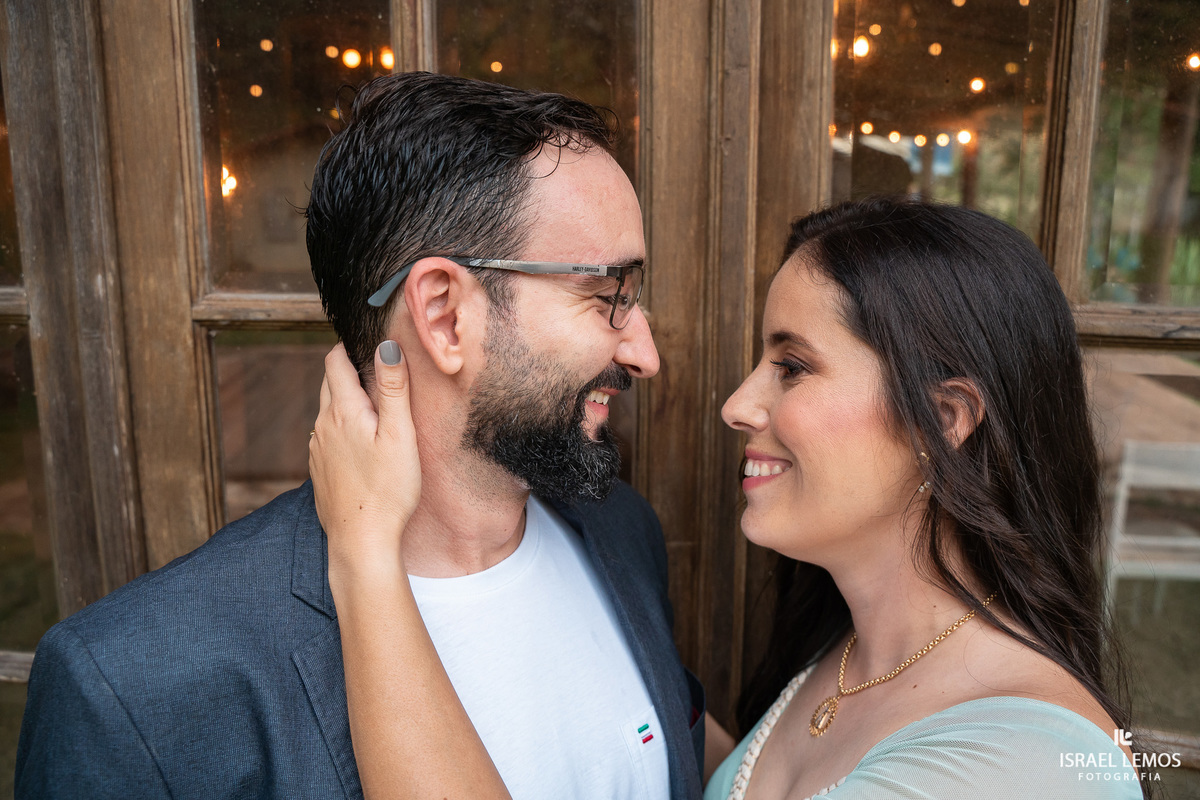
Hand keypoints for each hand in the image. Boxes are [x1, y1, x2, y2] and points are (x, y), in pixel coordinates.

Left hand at [309, 341, 420, 578]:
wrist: (362, 540)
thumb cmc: (388, 489)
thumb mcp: (399, 434)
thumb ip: (393, 388)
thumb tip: (386, 346)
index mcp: (343, 411)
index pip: (335, 361)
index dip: (349, 347)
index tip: (367, 343)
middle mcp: (323, 425)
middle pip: (329, 383)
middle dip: (348, 370)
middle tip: (376, 370)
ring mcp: (318, 449)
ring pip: (328, 411)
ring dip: (346, 401)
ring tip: (373, 406)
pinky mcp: (320, 470)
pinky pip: (327, 437)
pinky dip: (342, 428)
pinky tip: (362, 443)